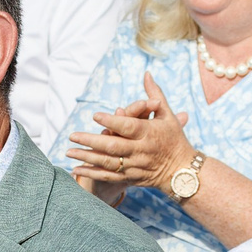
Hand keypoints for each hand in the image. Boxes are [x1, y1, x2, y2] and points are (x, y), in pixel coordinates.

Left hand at [65, 72, 195, 194]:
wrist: (182, 170)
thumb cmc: (174, 139)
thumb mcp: (167, 115)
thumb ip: (154, 94)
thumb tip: (146, 73)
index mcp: (149, 133)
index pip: (128, 126)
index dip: (112, 121)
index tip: (95, 115)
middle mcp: (141, 151)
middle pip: (113, 146)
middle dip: (91, 141)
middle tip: (72, 135)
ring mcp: (135, 166)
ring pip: (108, 162)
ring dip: (87, 157)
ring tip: (69, 151)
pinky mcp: (130, 177)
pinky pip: (108, 176)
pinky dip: (92, 173)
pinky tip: (76, 169)